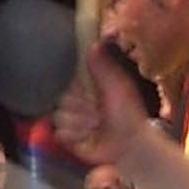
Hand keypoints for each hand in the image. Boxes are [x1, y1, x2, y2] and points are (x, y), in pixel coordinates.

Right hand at [53, 46, 149, 166]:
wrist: (129, 145)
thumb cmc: (127, 114)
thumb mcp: (117, 85)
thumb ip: (104, 65)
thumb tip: (94, 43)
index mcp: (86, 89)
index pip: (65, 82)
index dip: (75, 88)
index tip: (87, 92)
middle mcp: (76, 105)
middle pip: (60, 100)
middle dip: (79, 107)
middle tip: (98, 113)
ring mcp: (71, 123)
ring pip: (59, 117)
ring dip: (80, 123)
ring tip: (96, 126)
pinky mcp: (67, 140)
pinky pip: (59, 133)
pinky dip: (76, 136)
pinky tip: (89, 137)